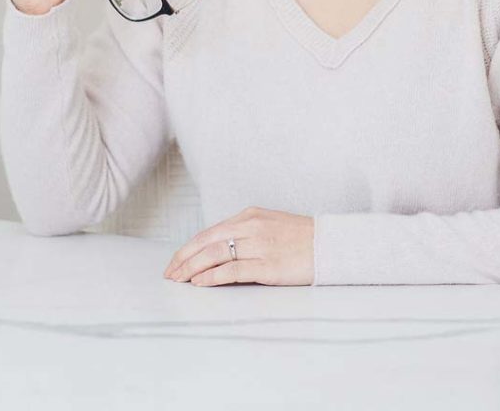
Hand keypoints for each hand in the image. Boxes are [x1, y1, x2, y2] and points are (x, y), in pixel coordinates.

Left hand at [163, 206, 313, 285]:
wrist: (330, 245)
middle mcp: (251, 227)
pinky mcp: (268, 265)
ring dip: (192, 268)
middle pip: (207, 241)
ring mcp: (259, 245)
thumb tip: (219, 251)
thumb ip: (245, 234)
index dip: (189, 248)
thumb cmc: (301, 238)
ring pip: (215, 254)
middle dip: (184, 258)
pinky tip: (200, 283)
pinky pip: (233, 270)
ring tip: (179, 280)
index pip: (210, 231)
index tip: (176, 261)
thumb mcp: (269, 226)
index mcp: (250, 216)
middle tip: (170, 274)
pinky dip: (212, 276)